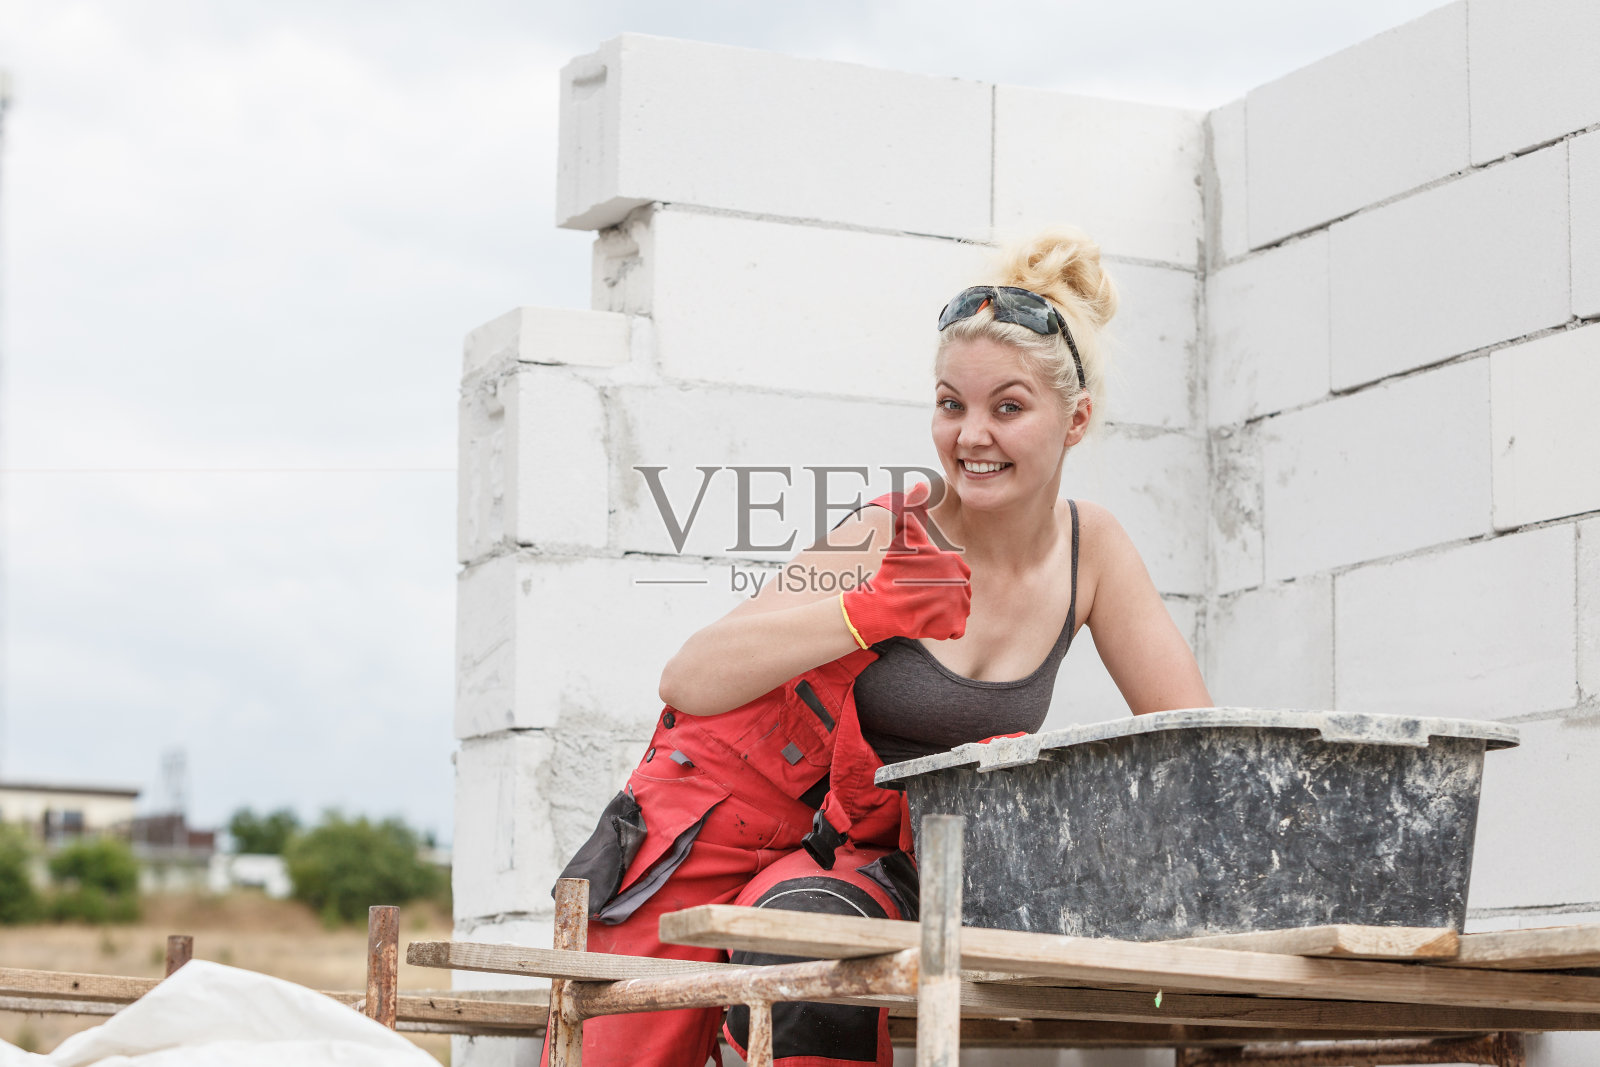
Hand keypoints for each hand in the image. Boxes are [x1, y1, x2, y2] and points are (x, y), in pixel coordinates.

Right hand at [840, 482, 970, 645]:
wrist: (880, 605)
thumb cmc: (891, 571)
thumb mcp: (903, 537)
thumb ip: (913, 508)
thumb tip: (920, 482)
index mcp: (953, 563)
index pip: (958, 573)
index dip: (940, 578)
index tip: (923, 581)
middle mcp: (960, 584)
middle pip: (960, 593)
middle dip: (943, 595)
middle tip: (922, 595)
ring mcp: (957, 607)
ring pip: (958, 610)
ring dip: (943, 611)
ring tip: (923, 607)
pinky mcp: (951, 627)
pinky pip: (955, 629)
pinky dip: (943, 627)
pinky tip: (927, 620)